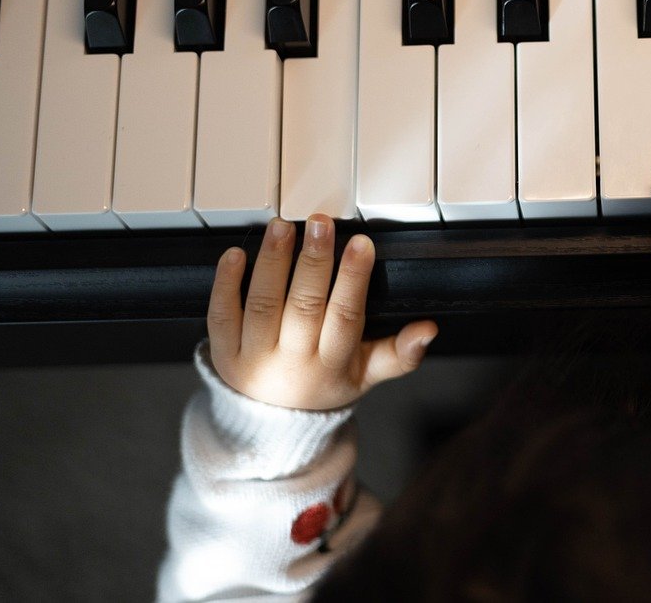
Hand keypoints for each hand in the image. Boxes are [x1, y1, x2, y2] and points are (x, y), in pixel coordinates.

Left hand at [206, 213, 437, 409]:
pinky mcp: (223, 352)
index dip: (353, 279)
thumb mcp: (366, 377)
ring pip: (263, 305)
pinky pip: (221, 315)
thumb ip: (400, 355)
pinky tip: (236, 253)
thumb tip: (428, 330)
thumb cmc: (323, 387)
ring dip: (272, 263)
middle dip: (314, 261)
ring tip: (283, 227)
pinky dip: (226, 283)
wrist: (269, 427)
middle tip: (322, 223)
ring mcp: (254, 358)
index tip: (361, 244)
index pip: (345, 317)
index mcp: (332, 366)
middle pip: (304, 307)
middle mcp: (292, 363)